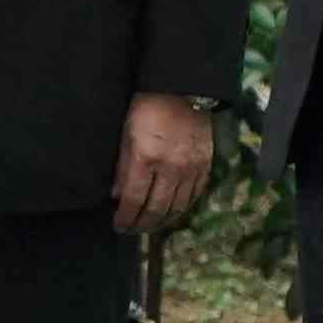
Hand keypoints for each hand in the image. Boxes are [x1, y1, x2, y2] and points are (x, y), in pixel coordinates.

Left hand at [113, 90, 216, 238]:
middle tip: (132, 230)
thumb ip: (122, 168)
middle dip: (142, 224)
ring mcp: (192, 167)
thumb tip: (116, 196)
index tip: (118, 225)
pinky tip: (172, 213)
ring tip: (150, 227)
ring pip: (178, 206)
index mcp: (147, 159)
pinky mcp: (206, 164)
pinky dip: (182, 208)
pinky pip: (194, 195)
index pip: (135, 200)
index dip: (125, 217)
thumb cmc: (146, 109)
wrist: (183, 91)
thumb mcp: (125, 135)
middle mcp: (172, 167)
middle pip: (157, 208)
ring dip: (163, 221)